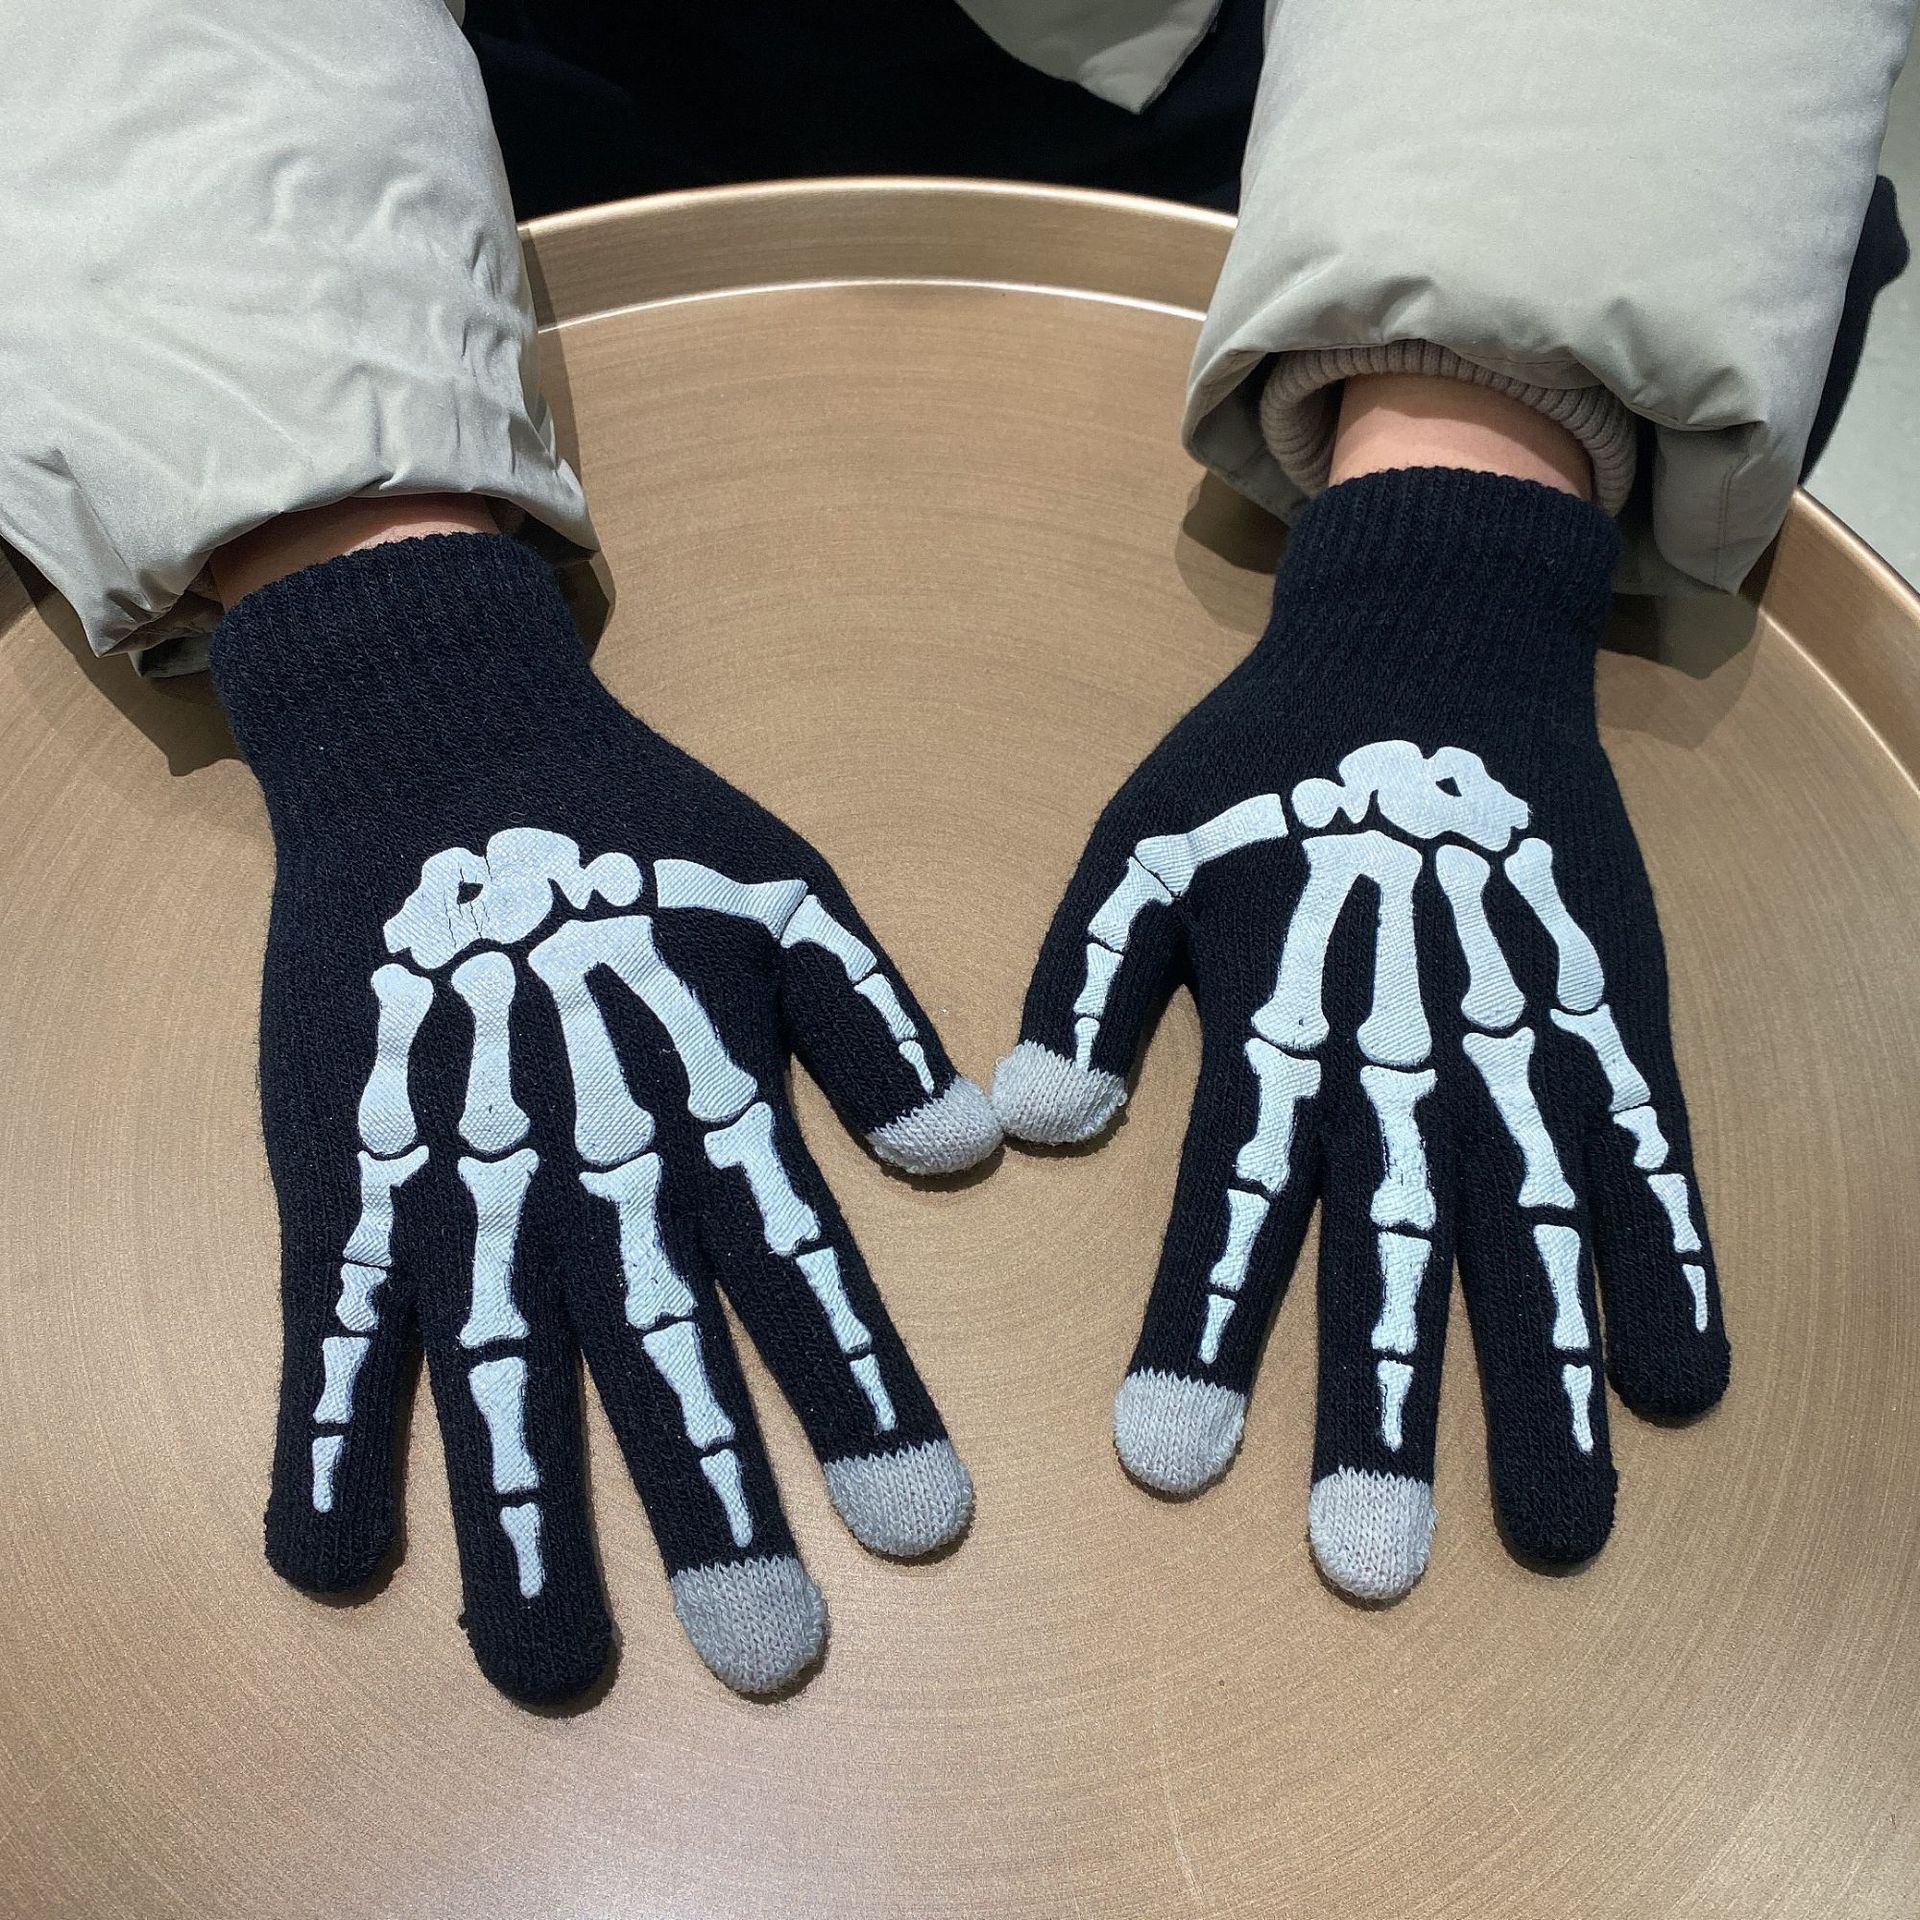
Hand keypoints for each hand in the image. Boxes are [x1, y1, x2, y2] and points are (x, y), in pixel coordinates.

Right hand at [212, 534, 998, 1700]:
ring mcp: (456, 1167)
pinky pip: (338, 1319)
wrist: (441, 747)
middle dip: (716, 1505)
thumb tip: (976, 1153)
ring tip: (554, 1671)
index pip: (801, 1269)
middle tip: (768, 1654)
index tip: (922, 1527)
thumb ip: (875, 1025)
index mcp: (709, 1093)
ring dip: (527, 1521)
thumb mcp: (789, 893)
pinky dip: (332, 1435)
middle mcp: (588, 1155)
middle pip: (658, 1350)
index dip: (863, 1397)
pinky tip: (335, 1561)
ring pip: (499, 1367)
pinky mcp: (347, 1168)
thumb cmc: (633, 831)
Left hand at [994, 471, 1728, 1597]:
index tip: (1170, 1464)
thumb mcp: (1136, 845)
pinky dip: (1670, 1259)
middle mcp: (1405, 1041)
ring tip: (1557, 1528)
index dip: (1201, 1328)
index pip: (1231, 1196)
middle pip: (1394, 1244)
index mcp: (1278, 1010)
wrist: (1430, 644)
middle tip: (1373, 1564)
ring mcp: (1523, 1030)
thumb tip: (1033, 1123)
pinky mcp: (1606, 1011)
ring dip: (1546, 1380)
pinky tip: (1684, 1381)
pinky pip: (1644, 1149)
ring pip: (1534, 1223)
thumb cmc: (1264, 768)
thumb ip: (1085, 980)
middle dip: (1383, 1406)